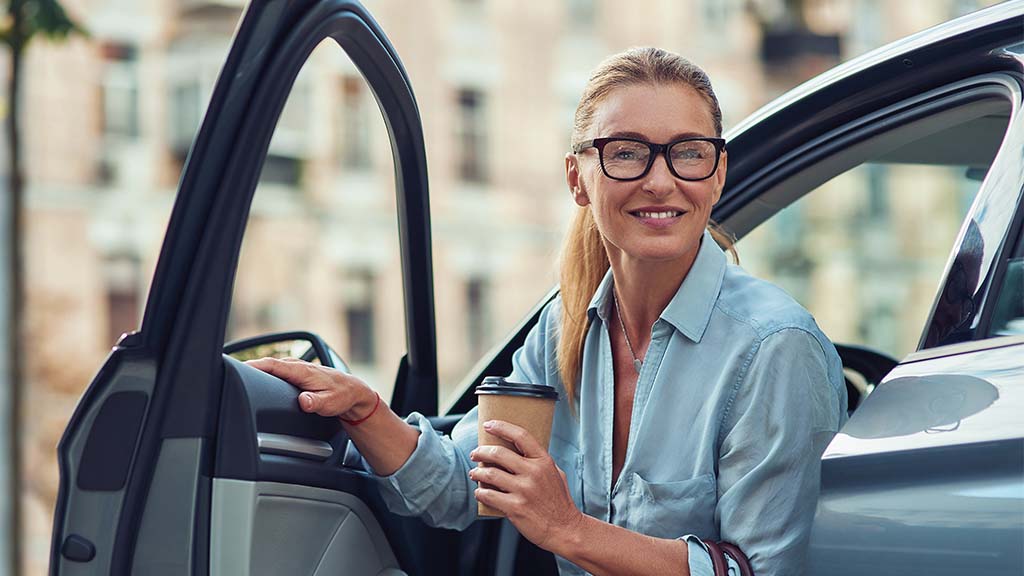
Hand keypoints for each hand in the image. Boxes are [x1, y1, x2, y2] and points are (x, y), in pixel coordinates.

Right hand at [246, 357, 375, 420]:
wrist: (352, 391)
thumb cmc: (341, 396)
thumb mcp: (330, 403)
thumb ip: (316, 403)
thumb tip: (303, 401)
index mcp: (302, 371)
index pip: (273, 365)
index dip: (255, 365)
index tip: (237, 366)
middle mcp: (298, 366)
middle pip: (268, 363)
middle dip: (249, 365)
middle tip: (228, 370)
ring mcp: (297, 368)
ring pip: (272, 365)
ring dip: (256, 367)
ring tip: (236, 372)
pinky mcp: (297, 372)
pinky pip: (277, 368)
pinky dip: (265, 369)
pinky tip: (256, 375)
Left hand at [468, 420, 583, 552]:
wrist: (564, 529)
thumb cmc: (559, 502)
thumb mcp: (556, 474)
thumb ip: (539, 462)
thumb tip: (520, 451)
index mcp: (543, 461)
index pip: (520, 435)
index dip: (501, 427)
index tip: (488, 425)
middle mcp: (533, 472)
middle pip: (499, 453)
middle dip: (481, 451)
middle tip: (475, 453)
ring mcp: (523, 490)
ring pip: (490, 474)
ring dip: (477, 472)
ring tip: (474, 473)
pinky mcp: (514, 507)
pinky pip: (488, 495)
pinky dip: (480, 492)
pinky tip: (479, 492)